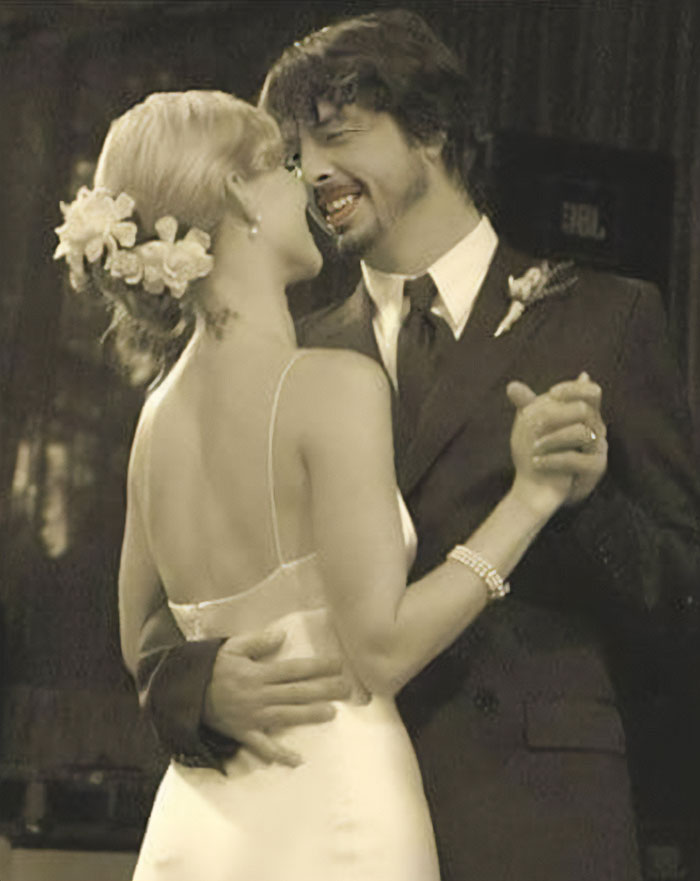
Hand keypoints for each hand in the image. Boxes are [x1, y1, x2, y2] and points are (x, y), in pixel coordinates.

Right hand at [203, 629, 350, 766]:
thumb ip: (258, 642)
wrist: (184, 694)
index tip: (338, 664)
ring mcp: (252, 716)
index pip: (294, 669)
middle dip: (323, 690)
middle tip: (347, 689)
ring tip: (332, 713)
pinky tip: (298, 760)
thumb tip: (282, 635)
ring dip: (310, 715)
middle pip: (297, 692)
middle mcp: (259, 695)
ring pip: (287, 716)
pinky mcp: (243, 733)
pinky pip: (263, 747)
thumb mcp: (231, 647)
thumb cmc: (211, 668)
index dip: (317, 667)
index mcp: (258, 673)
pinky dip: (279, 755)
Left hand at [507, 373, 607, 509]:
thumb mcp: (535, 427)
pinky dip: (553, 459)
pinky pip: (576, 459)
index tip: (551, 393)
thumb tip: (511, 385)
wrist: (544, 486)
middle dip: (556, 415)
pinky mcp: (595, 468)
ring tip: (533, 447)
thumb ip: (527, 406)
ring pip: (582, 433)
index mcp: (585, 414)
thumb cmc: (543, 451)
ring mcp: (598, 448)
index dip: (573, 389)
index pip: (591, 392)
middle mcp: (596, 428)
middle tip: (531, 423)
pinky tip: (536, 462)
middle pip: (586, 410)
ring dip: (553, 438)